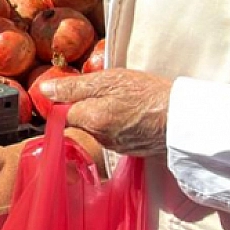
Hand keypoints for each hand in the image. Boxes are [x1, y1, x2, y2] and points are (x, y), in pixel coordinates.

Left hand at [40, 69, 173, 157]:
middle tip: (108, 89)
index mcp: (90, 120)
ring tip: (124, 99)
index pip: (60, 114)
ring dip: (103, 114)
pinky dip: (118, 122)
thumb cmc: (148, 94)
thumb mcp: (109, 80)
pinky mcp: (130, 150)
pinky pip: (114, 134)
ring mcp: (115, 146)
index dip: (64, 100)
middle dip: (86, 105)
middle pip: (79, 121)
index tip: (76, 88)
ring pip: (97, 128)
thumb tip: (44, 90)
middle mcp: (99, 138)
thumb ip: (74, 86)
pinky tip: (133, 112)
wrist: (184, 119)